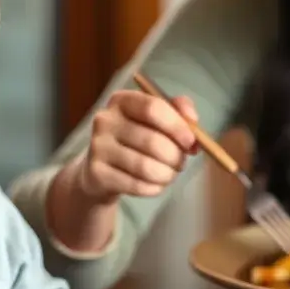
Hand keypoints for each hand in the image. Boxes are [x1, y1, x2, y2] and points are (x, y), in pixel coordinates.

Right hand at [79, 88, 198, 202]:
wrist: (101, 170)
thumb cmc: (136, 140)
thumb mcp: (155, 119)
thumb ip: (178, 111)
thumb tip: (192, 120)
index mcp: (122, 100)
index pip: (152, 108)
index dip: (177, 126)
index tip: (191, 142)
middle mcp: (105, 120)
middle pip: (152, 141)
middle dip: (175, 156)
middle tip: (180, 162)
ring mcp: (98, 147)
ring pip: (145, 167)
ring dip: (166, 174)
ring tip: (169, 174)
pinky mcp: (97, 173)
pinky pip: (136, 185)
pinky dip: (154, 188)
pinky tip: (155, 184)